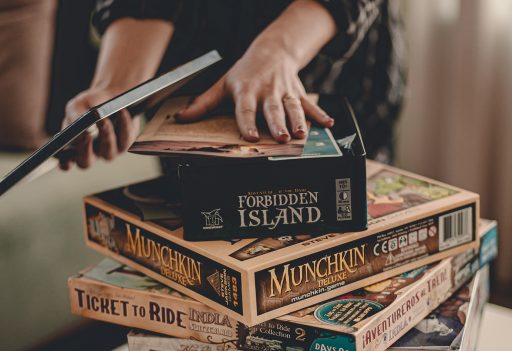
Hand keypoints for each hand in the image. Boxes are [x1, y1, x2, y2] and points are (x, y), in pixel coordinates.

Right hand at [60, 88, 138, 169]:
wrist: (114, 96)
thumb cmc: (92, 103)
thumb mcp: (78, 104)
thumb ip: (73, 114)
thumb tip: (78, 124)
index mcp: (74, 146)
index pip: (66, 162)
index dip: (65, 164)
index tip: (65, 159)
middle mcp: (93, 153)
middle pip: (86, 161)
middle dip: (84, 150)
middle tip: (85, 135)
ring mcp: (111, 150)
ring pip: (108, 153)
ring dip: (106, 135)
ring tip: (103, 120)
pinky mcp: (127, 143)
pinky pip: (127, 138)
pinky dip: (124, 123)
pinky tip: (121, 111)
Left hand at [174, 46, 333, 142]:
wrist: (273, 50)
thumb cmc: (246, 71)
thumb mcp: (223, 84)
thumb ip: (204, 103)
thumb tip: (182, 118)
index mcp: (247, 90)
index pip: (246, 108)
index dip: (247, 122)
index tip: (249, 136)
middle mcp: (267, 91)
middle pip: (273, 109)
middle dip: (278, 123)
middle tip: (282, 138)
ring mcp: (285, 92)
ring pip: (293, 107)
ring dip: (299, 120)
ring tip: (302, 134)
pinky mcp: (299, 93)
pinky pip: (310, 104)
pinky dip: (320, 114)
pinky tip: (329, 123)